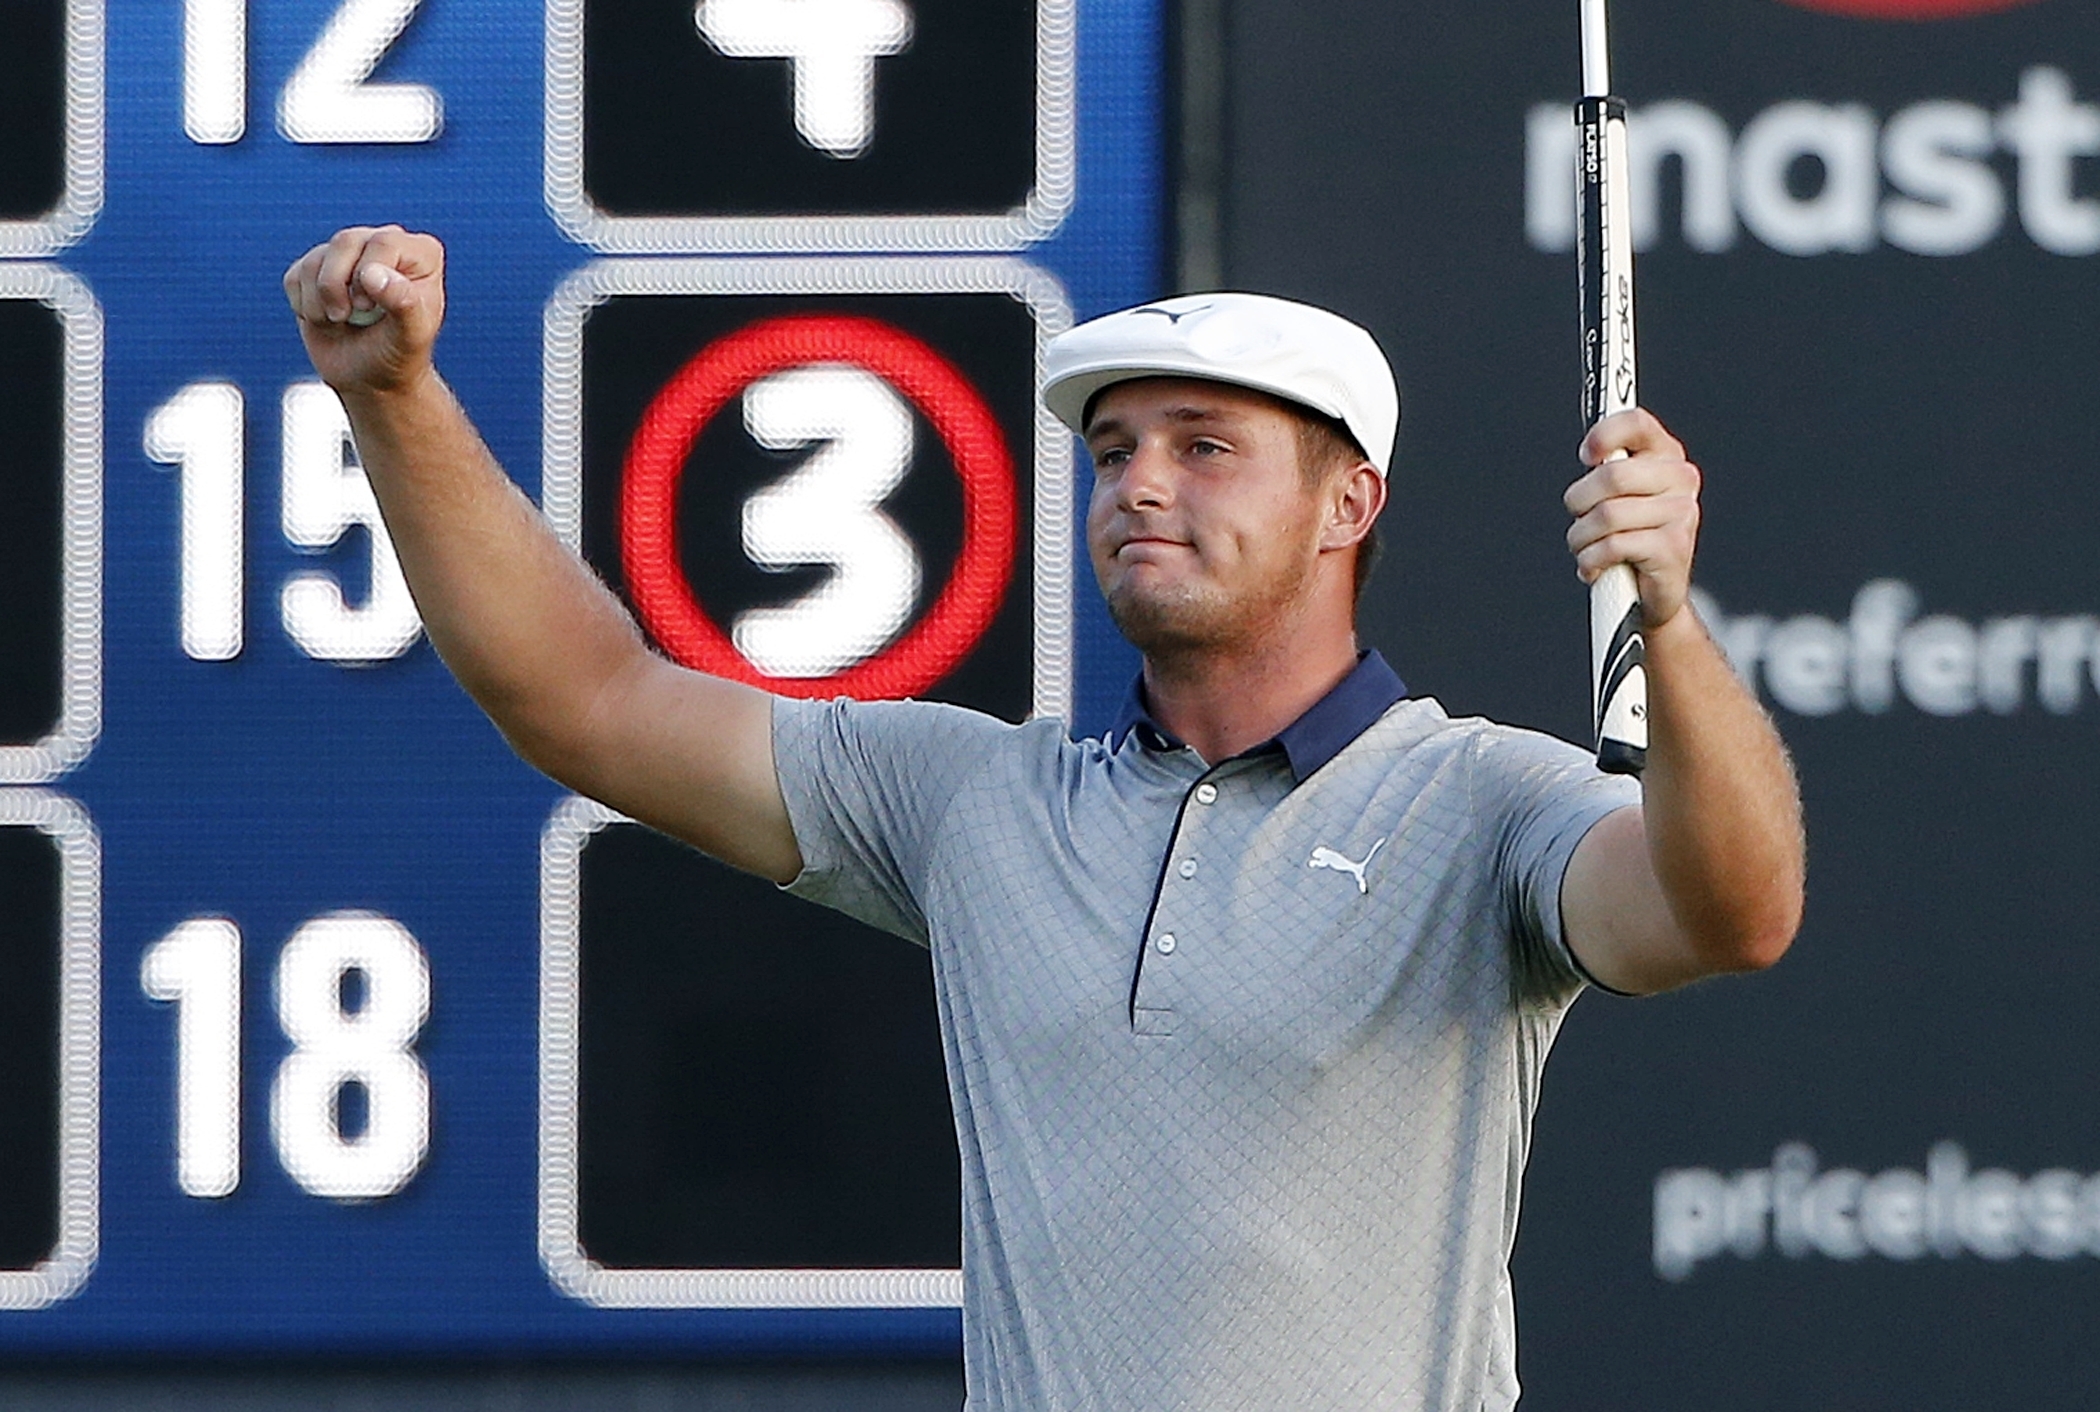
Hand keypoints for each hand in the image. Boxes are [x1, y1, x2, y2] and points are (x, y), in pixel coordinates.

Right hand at [283, 225, 446, 395]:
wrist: (372, 379)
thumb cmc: (400, 354)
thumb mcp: (410, 336)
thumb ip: (402, 303)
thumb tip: (371, 273)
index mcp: (421, 254)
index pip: (384, 242)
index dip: (368, 276)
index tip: (369, 308)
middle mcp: (385, 244)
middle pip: (345, 241)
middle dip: (337, 286)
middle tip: (347, 316)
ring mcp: (351, 253)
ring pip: (316, 259)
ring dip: (319, 301)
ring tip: (339, 321)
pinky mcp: (317, 269)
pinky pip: (296, 275)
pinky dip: (303, 304)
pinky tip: (325, 320)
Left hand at [1563, 407, 1701, 628]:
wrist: (1652, 595)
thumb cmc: (1628, 539)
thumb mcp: (1617, 497)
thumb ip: (1608, 470)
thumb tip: (1592, 453)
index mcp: (1666, 455)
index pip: (1636, 423)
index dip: (1604, 435)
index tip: (1586, 456)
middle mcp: (1681, 478)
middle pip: (1611, 476)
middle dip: (1579, 502)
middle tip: (1578, 518)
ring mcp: (1681, 513)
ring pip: (1606, 515)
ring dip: (1581, 538)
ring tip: (1586, 549)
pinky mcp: (1673, 547)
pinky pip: (1613, 546)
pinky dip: (1591, 561)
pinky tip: (1595, 568)